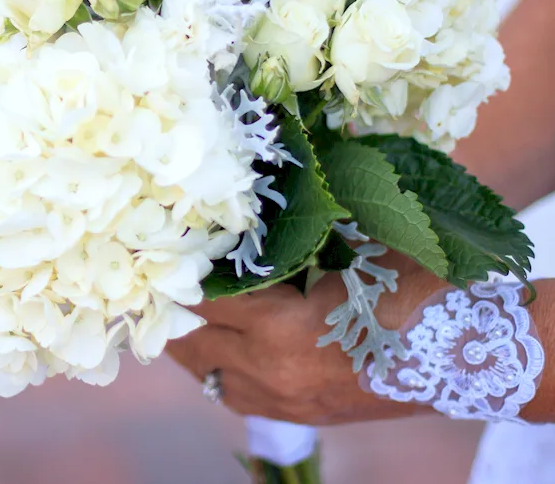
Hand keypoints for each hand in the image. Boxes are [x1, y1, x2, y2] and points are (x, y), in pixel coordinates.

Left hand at [167, 252, 450, 424]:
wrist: (463, 357)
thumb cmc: (411, 291)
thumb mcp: (350, 250)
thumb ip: (294, 234)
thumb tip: (244, 201)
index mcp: (280, 328)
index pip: (198, 298)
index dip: (174, 269)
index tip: (155, 245)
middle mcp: (269, 371)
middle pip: (190, 339)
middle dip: (170, 305)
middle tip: (158, 271)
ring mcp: (279, 400)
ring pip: (204, 372)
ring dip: (188, 338)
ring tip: (177, 304)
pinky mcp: (293, 415)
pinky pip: (229, 392)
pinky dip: (215, 365)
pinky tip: (216, 341)